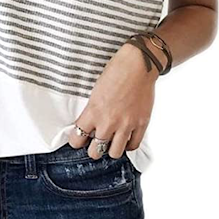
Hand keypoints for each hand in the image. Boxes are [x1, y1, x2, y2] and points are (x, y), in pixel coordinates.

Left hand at [68, 43, 158, 158]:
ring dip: (111, 149)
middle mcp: (109, 122)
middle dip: (93, 149)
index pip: (77, 138)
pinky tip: (125, 138)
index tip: (78, 139)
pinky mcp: (142, 124)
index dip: (76, 141)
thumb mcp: (95, 92)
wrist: (139, 65)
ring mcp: (126, 124)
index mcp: (93, 111)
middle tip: (95, 143)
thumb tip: (90, 125)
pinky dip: (128, 144)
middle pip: (95, 152)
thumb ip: (92, 110)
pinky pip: (133, 146)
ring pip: (114, 153)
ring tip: (111, 142)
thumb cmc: (116, 72)